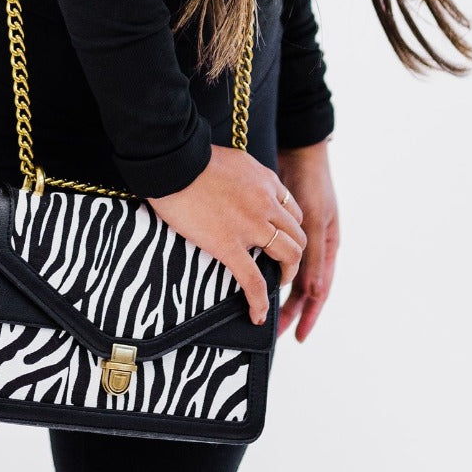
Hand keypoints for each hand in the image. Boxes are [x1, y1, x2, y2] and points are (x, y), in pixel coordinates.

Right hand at [147, 145, 306, 326]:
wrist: (174, 162)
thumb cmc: (193, 157)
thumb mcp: (234, 158)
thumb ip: (246, 175)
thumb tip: (243, 184)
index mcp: (266, 181)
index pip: (292, 211)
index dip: (290, 230)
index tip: (279, 240)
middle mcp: (267, 203)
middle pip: (297, 235)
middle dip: (294, 255)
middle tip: (281, 266)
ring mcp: (251, 225)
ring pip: (288, 256)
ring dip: (287, 274)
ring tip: (276, 285)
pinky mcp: (229, 245)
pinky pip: (253, 281)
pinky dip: (259, 301)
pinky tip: (258, 314)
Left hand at [275, 139, 338, 342]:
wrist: (300, 147)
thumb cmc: (312, 182)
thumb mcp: (316, 222)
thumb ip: (314, 255)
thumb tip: (313, 293)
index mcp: (326, 245)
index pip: (317, 289)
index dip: (308, 314)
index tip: (297, 337)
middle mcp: (314, 240)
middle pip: (300, 282)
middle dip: (288, 306)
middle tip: (272, 328)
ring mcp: (299, 229)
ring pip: (287, 265)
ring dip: (276, 284)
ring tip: (260, 302)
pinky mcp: (281, 215)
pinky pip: (274, 243)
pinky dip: (265, 256)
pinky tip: (249, 265)